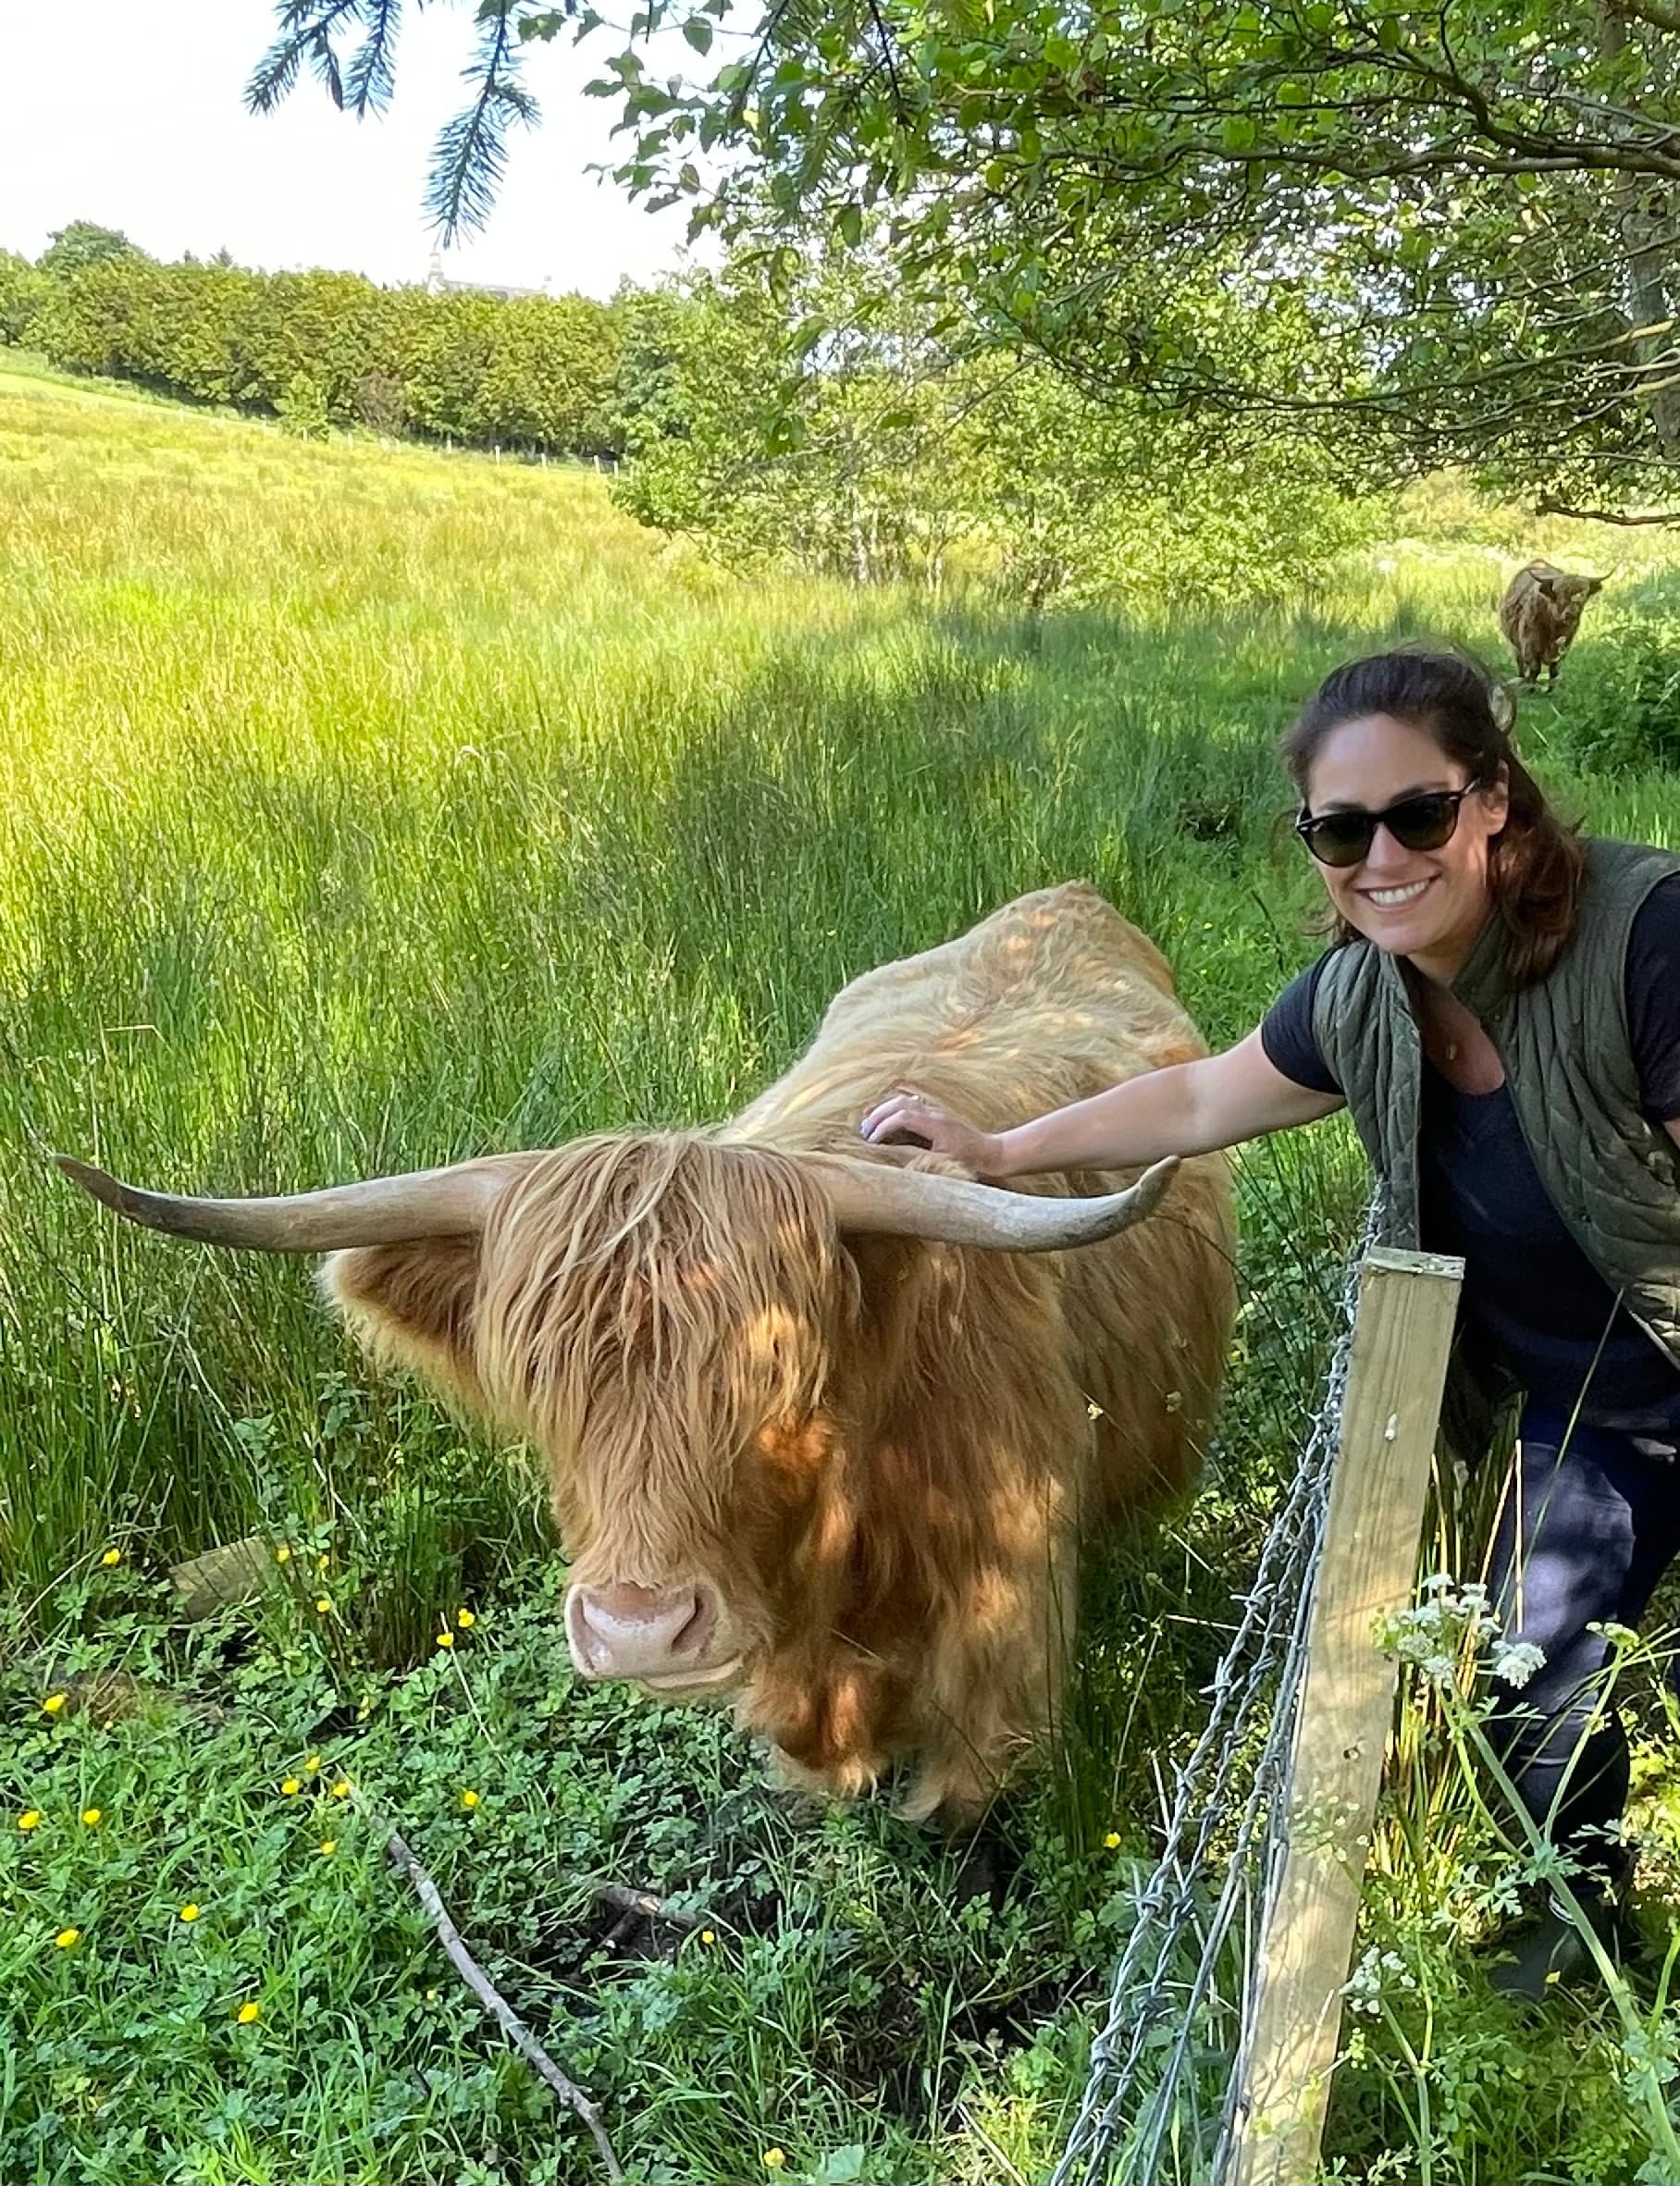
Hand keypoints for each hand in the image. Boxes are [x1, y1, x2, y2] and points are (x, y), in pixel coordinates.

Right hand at [857, 1088, 1005, 1176]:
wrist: (992, 1154)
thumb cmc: (969, 1162)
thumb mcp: (942, 1162)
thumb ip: (918, 1155)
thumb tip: (891, 1152)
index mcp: (935, 1124)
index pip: (902, 1116)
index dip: (883, 1127)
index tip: (870, 1141)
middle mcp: (935, 1113)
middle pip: (899, 1103)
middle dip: (878, 1114)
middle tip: (863, 1130)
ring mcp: (937, 1111)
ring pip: (905, 1100)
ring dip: (885, 1109)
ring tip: (870, 1123)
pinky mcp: (938, 1114)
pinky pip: (912, 1103)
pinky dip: (895, 1108)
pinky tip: (888, 1116)